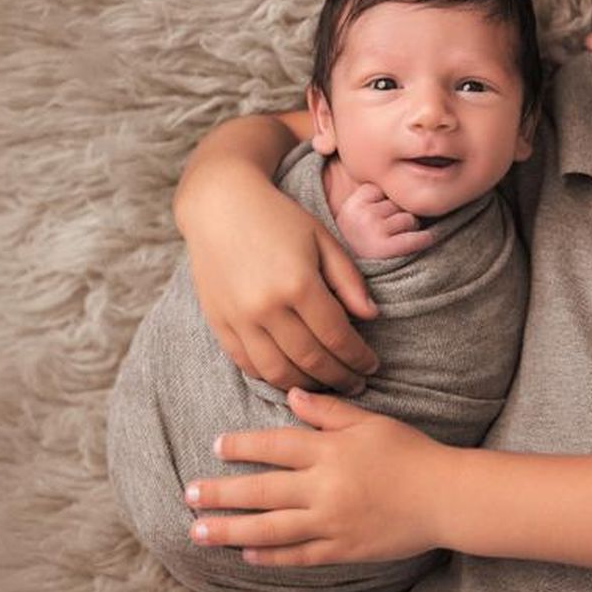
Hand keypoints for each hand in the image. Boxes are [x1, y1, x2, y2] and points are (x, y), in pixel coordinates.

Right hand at [180, 164, 380, 393]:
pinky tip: (292, 376)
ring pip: (278, 371)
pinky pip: (248, 364)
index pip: (337, 336)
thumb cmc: (278, 219)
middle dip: (339, 377)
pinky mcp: (220, 324)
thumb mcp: (322, 239)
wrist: (219, 206)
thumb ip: (349, 280)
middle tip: (356, 384)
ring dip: (307, 384)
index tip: (371, 366)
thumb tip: (372, 316)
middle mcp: (267, 307)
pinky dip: (272, 378)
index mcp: (299, 284)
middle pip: (311, 359)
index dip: (358, 357)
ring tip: (327, 384)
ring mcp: (239, 319)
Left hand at [185, 390, 449, 565]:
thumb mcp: (372, 421)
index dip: (243, 446)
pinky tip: (247, 554)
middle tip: (188, 493)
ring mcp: (332, 522)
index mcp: (331, 451)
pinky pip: (299, 555)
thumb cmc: (411, 452)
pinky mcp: (343, 549)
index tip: (216, 446)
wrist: (446, 496)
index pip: (276, 446)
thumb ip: (329, 411)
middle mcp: (325, 487)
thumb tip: (293, 395)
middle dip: (221, 493)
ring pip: (271, 529)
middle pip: (262, 491)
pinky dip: (271, 556)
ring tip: (199, 531)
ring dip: (231, 530)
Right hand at [335, 182, 434, 259]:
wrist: (348, 281)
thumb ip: (373, 199)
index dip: (388, 201)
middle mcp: (361, 215)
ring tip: (395, 240)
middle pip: (398, 203)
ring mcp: (372, 230)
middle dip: (399, 215)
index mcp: (352, 205)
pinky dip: (424, 239)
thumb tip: (409, 178)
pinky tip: (426, 240)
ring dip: (409, 228)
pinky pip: (416, 237)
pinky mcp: (385, 248)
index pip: (383, 188)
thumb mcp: (354, 219)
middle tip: (389, 232)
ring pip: (409, 219)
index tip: (383, 213)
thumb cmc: (358, 246)